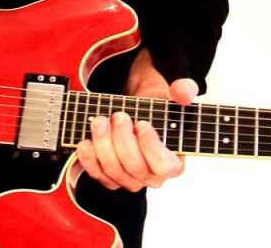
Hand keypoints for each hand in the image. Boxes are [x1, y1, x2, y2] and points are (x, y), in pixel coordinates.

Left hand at [75, 48, 198, 191]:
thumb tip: (183, 93)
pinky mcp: (110, 178)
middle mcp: (152, 177)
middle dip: (122, 139)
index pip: (163, 166)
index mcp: (174, 163)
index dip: (150, 146)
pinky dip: (89, 158)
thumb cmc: (158, 109)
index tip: (141, 123)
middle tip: (119, 116)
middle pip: (134, 167)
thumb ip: (185, 91)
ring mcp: (130, 179)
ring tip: (100, 121)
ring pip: (114, 170)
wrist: (137, 112)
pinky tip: (86, 141)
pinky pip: (97, 174)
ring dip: (103, 144)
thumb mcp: (174, 95)